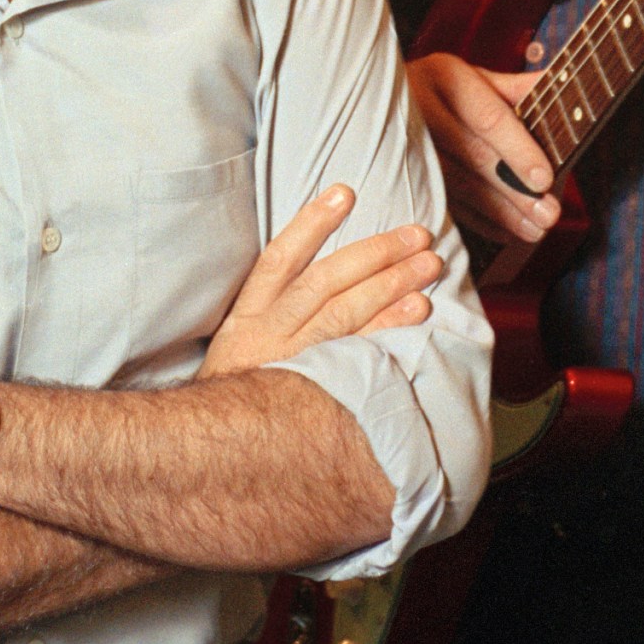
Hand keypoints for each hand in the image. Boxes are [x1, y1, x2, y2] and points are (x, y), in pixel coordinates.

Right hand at [197, 185, 442, 378]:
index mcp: (247, 318)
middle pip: (324, 283)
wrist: (217, 452)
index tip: (344, 192)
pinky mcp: (315, 395)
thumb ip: (274, 309)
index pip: (279, 259)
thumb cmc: (240, 391)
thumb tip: (331, 268)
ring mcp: (292, 366)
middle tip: (416, 234)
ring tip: (427, 265)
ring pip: (344, 315)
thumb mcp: (239, 346)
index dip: (311, 224)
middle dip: (374, 254)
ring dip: (391, 285)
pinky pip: (358, 357)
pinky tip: (417, 310)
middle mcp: (267, 336)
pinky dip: (389, 330)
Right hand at [407, 53, 559, 247]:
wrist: (379, 101)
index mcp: (445, 75)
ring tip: (534, 229)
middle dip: (515, 189)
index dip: (518, 150)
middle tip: (548, 214)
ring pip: (457, 184)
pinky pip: (442, 202)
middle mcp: (419, 106)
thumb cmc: (444, 91)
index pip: (488, 118)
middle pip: (474, 155)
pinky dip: (476, 221)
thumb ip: (515, 87)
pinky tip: (504, 232)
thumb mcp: (474, 78)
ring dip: (500, 212)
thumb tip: (555, 81)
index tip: (545, 178)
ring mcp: (404, 142)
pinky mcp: (399, 174)